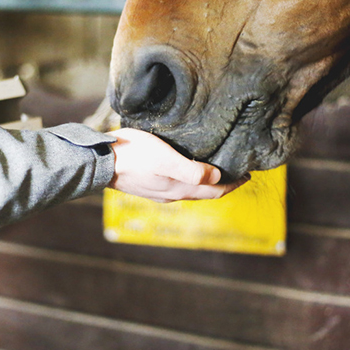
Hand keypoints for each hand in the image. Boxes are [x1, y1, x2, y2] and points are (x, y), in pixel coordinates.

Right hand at [107, 128, 248, 202]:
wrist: (100, 163)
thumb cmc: (133, 155)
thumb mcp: (165, 158)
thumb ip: (192, 171)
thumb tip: (217, 177)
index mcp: (180, 189)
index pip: (215, 191)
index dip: (233, 184)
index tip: (248, 175)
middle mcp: (172, 194)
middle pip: (206, 193)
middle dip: (223, 185)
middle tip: (238, 173)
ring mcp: (160, 192)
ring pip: (192, 191)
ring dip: (208, 184)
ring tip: (218, 172)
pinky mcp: (149, 186)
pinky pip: (178, 187)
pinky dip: (192, 182)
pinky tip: (189, 172)